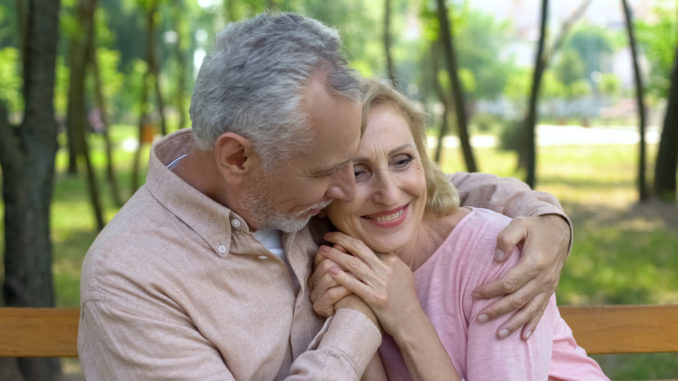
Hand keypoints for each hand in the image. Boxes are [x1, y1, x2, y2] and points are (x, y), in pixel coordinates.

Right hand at [309, 247, 351, 316]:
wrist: (355, 316)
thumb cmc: (354, 290)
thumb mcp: (348, 272)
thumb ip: (344, 258)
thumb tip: (343, 244)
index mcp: (317, 270)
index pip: (322, 255)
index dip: (336, 251)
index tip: (350, 249)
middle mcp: (313, 282)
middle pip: (325, 265)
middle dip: (341, 262)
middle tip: (357, 260)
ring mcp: (315, 295)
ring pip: (328, 278)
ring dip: (345, 274)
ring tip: (359, 273)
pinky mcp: (319, 307)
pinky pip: (331, 295)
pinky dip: (343, 289)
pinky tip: (354, 287)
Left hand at [316, 232, 422, 334]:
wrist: (411, 323)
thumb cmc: (405, 300)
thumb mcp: (402, 275)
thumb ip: (389, 263)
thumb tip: (375, 252)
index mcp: (393, 261)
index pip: (369, 245)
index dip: (351, 239)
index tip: (339, 236)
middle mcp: (387, 269)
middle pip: (360, 248)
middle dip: (341, 239)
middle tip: (327, 235)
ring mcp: (382, 283)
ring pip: (354, 264)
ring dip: (336, 255)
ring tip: (322, 251)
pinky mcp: (376, 298)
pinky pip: (355, 284)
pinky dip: (342, 276)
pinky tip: (331, 271)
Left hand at [472, 214, 570, 339]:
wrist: (559, 230)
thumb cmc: (534, 227)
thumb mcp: (519, 224)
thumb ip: (506, 239)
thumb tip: (497, 259)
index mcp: (535, 262)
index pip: (509, 282)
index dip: (491, 290)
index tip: (474, 295)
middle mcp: (544, 278)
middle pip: (517, 300)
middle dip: (497, 311)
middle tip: (478, 319)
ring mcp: (548, 286)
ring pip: (530, 310)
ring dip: (514, 323)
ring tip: (498, 335)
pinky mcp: (550, 290)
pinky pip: (541, 311)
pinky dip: (532, 324)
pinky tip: (523, 337)